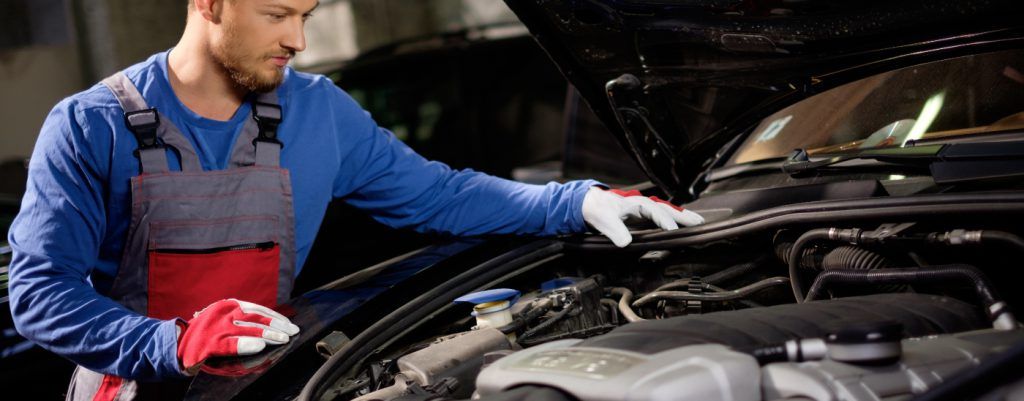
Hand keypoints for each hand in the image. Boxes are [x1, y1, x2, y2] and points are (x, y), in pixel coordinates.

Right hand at [176, 299, 299, 373]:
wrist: (178, 342)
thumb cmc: (207, 332)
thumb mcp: (224, 319)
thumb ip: (243, 319)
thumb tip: (272, 324)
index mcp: (229, 305)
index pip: (258, 309)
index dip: (276, 316)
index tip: (289, 324)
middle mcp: (224, 313)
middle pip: (257, 318)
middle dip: (277, 326)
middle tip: (292, 332)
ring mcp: (217, 327)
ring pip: (248, 329)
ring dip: (268, 334)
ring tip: (283, 339)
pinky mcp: (209, 343)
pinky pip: (231, 344)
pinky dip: (246, 345)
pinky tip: (260, 346)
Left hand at [581, 187, 703, 246]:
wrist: (592, 204)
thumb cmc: (598, 209)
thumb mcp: (603, 220)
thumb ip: (614, 231)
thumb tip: (626, 242)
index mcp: (635, 203)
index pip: (654, 211)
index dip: (663, 220)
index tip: (672, 230)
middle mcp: (644, 205)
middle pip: (667, 209)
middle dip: (683, 215)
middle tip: (699, 223)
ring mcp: (646, 211)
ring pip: (668, 212)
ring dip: (683, 217)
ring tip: (699, 223)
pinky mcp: (645, 218)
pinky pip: (663, 218)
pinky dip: (676, 221)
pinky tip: (685, 227)